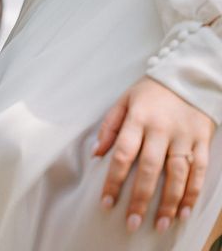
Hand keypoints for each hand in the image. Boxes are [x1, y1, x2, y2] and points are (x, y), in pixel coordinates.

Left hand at [94, 77, 214, 233]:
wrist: (188, 76)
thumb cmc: (150, 91)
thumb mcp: (124, 101)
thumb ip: (109, 126)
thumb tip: (96, 153)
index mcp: (138, 118)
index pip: (123, 154)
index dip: (114, 180)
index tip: (107, 202)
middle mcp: (161, 129)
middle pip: (150, 169)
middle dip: (140, 198)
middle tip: (132, 222)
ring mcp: (184, 136)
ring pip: (177, 174)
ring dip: (168, 202)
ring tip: (160, 224)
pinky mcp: (202, 140)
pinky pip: (199, 171)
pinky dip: (192, 193)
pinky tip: (184, 211)